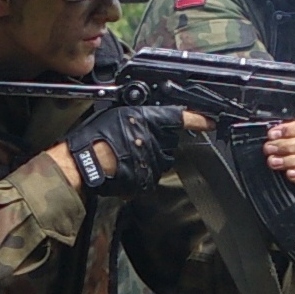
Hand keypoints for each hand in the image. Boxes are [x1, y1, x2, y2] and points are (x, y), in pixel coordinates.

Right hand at [52, 105, 196, 197]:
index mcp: (149, 121)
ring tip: (124, 155)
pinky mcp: (147, 181)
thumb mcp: (116, 112)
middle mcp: (156, 142)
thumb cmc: (94, 138)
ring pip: (160, 160)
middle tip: (133, 141)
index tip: (210, 121)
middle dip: (157, 141)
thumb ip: (139, 114)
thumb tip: (148, 114)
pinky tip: (123, 168)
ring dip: (147, 157)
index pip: (181, 118)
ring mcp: (153, 164)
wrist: (84, 165)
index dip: (199, 119)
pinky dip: (139, 173)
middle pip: (168, 141)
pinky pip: (149, 176)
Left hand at [259, 118, 294, 187]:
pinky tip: (290, 173)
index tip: (272, 135)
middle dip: (285, 146)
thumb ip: (281, 135)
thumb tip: (272, 134)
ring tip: (274, 162)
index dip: (287, 130)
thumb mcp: (285, 138)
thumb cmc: (288, 150)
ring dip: (290, 161)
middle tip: (269, 149)